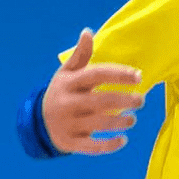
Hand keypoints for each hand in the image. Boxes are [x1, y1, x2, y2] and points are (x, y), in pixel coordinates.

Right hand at [43, 29, 145, 154]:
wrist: (38, 123)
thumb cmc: (62, 93)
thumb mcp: (66, 73)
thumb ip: (80, 55)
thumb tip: (88, 32)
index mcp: (69, 83)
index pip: (96, 75)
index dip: (119, 74)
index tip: (138, 76)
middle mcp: (68, 103)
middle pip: (101, 101)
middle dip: (124, 100)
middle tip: (140, 100)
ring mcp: (69, 125)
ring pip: (99, 124)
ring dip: (120, 122)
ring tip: (133, 119)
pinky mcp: (71, 143)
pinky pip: (92, 147)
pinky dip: (109, 145)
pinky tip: (123, 140)